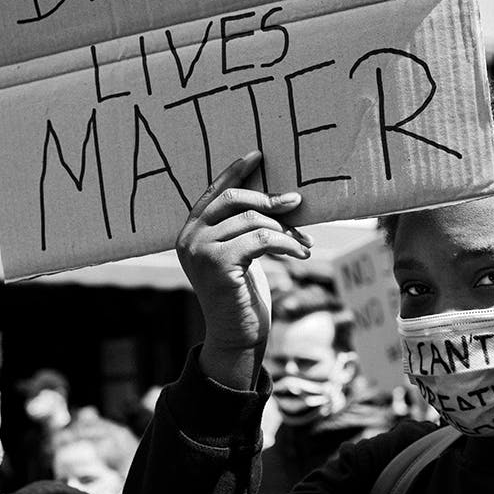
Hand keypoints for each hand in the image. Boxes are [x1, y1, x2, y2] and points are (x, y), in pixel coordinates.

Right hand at [176, 151, 312, 387]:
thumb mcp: (242, 256)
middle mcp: (190, 238)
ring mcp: (201, 250)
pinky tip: (301, 254)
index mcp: (191, 232)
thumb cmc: (242, 297)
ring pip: (253, 221)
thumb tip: (278, 199)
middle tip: (297, 202)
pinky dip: (286, 244)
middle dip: (269, 199)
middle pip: (235, 200)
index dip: (234, 172)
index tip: (257, 155)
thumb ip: (244, 229)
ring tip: (304, 246)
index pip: (213, 193)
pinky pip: (261, 239)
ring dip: (286, 231)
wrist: (236, 338)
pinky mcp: (218, 263)